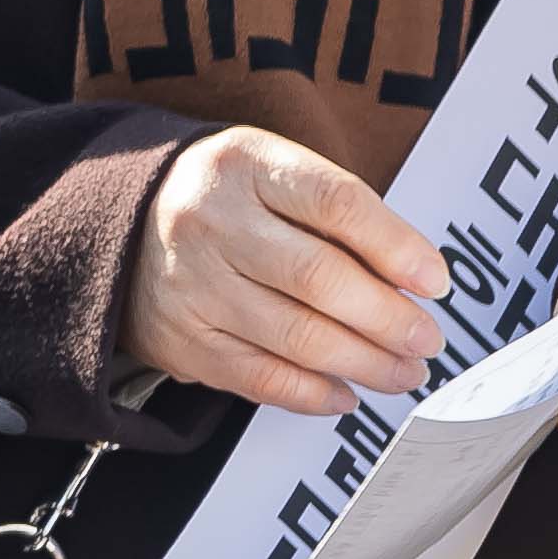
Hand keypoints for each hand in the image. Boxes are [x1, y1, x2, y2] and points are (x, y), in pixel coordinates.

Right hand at [119, 124, 452, 415]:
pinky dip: (313, 394)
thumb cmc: (226, 198)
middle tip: (427, 339)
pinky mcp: (181, 338)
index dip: (396, 246)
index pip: (335, 203)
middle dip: (390, 319)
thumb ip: (340, 216)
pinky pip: (260, 378)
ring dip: (366, 364)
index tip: (434, 281)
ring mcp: (190, 283)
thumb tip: (415, 282)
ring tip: (402, 371)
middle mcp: (210, 221)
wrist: (122, 218)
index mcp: (244, 165)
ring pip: (297, 337)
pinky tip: (346, 393)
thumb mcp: (274, 172)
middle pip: (319, 278)